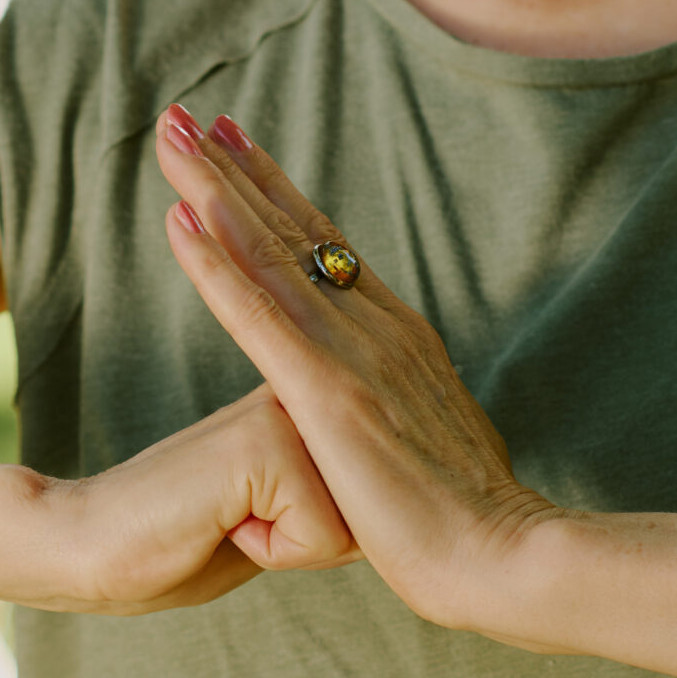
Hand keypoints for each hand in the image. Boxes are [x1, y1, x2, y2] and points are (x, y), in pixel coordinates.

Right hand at [26, 384, 359, 615]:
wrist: (88, 545)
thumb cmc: (177, 543)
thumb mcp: (274, 516)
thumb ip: (325, 492)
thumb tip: (384, 507)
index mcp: (302, 398)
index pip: (371, 491)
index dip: (321, 534)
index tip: (247, 516)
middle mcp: (301, 391)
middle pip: (370, 505)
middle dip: (314, 542)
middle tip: (235, 522)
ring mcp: (285, 409)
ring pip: (352, 522)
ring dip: (292, 547)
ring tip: (229, 521)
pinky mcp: (267, 440)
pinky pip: (321, 536)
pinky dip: (272, 554)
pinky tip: (222, 524)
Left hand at [154, 106, 557, 630]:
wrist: (506, 561)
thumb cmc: (469, 527)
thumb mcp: (430, 451)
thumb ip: (401, 420)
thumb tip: (389, 425)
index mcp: (400, 337)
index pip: (326, 248)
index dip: (276, 192)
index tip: (236, 145)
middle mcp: (378, 326)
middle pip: (292, 228)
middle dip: (234, 168)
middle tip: (183, 116)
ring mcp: (354, 354)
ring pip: (270, 251)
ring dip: (214, 189)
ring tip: (170, 136)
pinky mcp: (329, 393)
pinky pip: (258, 312)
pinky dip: (215, 262)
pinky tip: (179, 220)